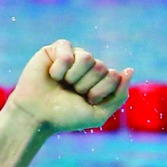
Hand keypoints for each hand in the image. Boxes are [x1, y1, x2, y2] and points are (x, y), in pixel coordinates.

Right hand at [9, 39, 133, 133]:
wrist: (37, 116)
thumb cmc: (66, 116)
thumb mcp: (98, 113)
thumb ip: (119, 96)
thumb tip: (130, 70)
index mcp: (100, 80)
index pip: (114, 75)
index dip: (100, 91)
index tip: (87, 101)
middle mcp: (88, 66)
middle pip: (101, 66)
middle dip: (86, 85)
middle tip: (72, 93)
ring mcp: (73, 56)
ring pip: (87, 57)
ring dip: (74, 77)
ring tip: (63, 84)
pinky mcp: (56, 49)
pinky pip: (67, 52)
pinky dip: (59, 69)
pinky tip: (52, 75)